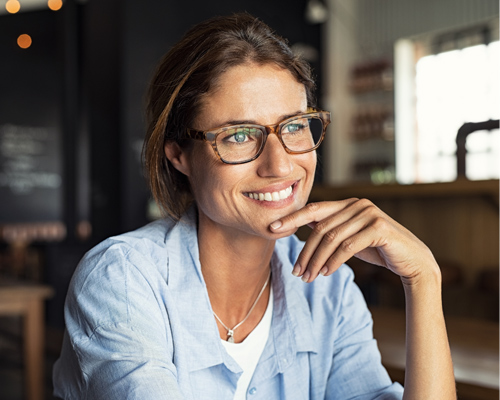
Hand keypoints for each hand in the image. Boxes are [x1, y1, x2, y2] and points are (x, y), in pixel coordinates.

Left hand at [269, 198, 438, 283]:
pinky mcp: (379, 227)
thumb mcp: (350, 238)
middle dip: (305, 252)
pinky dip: (333, 261)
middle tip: (296, 272)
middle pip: (320, 227)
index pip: (314, 209)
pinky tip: (325, 273)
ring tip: (308, 277)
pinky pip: (348, 246)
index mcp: (348, 204)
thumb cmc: (379, 250)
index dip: (291, 218)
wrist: (412, 262)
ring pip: (331, 238)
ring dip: (317, 260)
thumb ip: (331, 230)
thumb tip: (303, 228)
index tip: (272, 228)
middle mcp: (358, 204)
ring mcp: (369, 214)